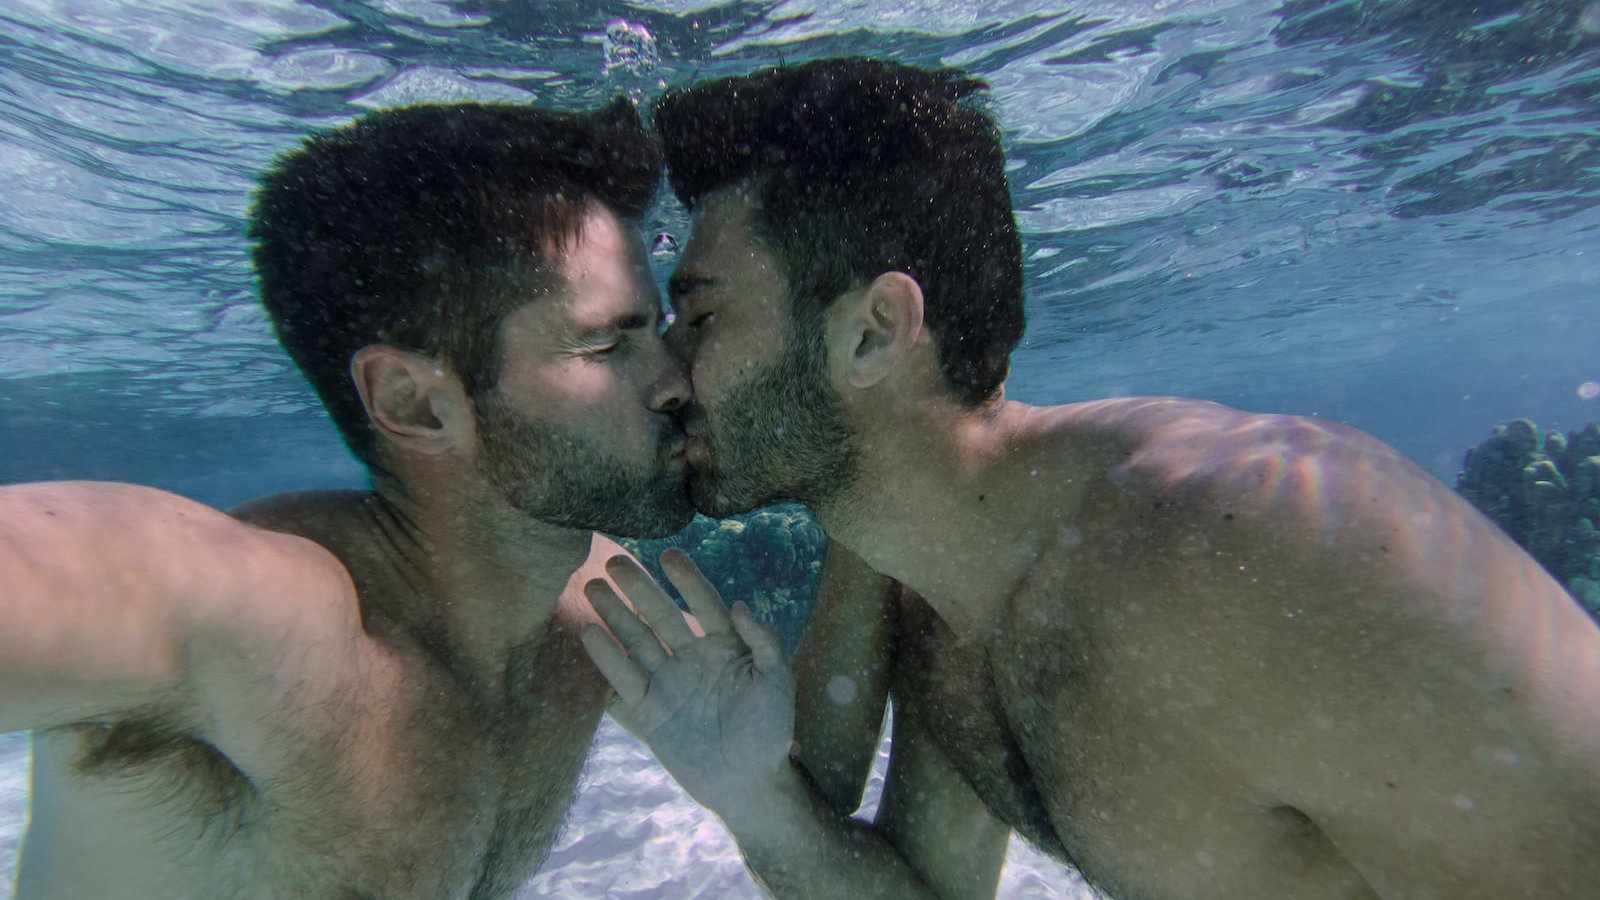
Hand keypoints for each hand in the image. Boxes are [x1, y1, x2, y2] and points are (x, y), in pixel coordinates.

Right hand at [581, 549, 795, 818]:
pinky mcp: (649, 712)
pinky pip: (624, 681)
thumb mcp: (778, 684)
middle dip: (639, 589)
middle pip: (661, 616)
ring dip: (615, 615)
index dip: (687, 580)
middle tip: (613, 561)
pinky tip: (589, 634)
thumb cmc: (770, 731)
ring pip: (637, 642)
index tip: (669, 555)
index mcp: (725, 646)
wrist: (748, 783)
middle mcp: (692, 658)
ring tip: (593, 589)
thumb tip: (740, 605)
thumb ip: (764, 644)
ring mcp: (668, 684)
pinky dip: (606, 659)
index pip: (704, 604)